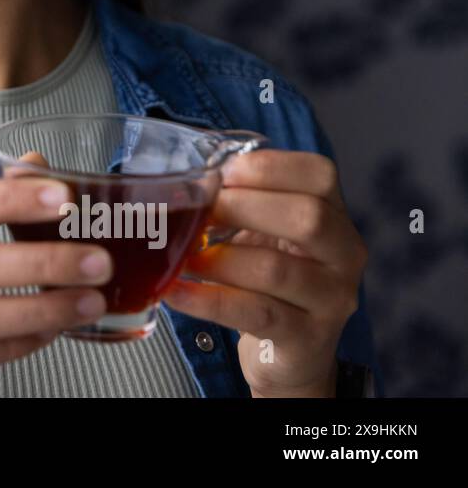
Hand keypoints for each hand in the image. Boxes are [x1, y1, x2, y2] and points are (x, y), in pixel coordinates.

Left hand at [158, 147, 366, 396]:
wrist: (290, 353)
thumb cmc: (270, 279)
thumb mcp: (265, 232)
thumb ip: (242, 201)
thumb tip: (188, 181)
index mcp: (335, 216)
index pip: (319, 174)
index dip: (267, 168)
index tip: (220, 175)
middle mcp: (344, 255)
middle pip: (307, 217)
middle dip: (242, 207)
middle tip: (199, 214)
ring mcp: (331, 300)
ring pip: (275, 270)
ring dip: (218, 259)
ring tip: (182, 257)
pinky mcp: (307, 339)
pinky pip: (254, 313)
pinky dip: (207, 300)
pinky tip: (176, 292)